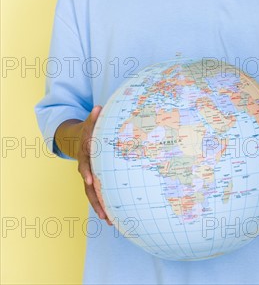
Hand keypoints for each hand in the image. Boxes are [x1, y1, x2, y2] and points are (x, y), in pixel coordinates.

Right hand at [76, 105, 112, 225]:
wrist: (77, 138)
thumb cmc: (88, 130)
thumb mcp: (90, 122)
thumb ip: (93, 117)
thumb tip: (98, 107)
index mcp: (85, 153)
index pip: (85, 163)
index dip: (87, 171)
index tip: (90, 180)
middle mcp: (84, 166)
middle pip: (87, 184)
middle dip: (94, 198)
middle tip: (101, 210)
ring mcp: (88, 175)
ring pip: (91, 193)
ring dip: (99, 206)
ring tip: (107, 220)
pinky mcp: (93, 181)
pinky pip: (96, 194)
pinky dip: (102, 205)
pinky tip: (111, 217)